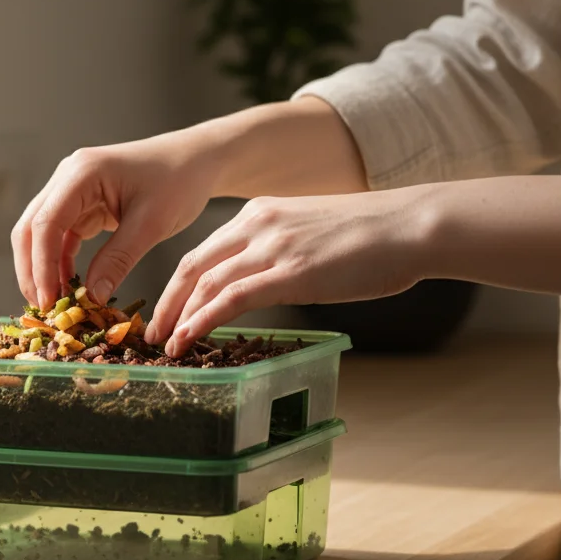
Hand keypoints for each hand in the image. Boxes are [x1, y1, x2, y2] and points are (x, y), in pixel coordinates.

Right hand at [12, 135, 218, 309]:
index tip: (49, 301)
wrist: (195, 161)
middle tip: (43, 307)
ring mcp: (72, 190)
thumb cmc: (179, 181)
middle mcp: (68, 177)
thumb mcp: (151, 224)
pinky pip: (60, 236)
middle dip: (32, 270)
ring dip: (42, 268)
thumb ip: (118, 260)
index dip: (41, 266)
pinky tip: (69, 286)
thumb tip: (92, 299)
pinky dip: (60, 262)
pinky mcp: (81, 204)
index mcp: (81, 173)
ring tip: (54, 303)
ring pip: (40, 234)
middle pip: (31, 227)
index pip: (46, 223)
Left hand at [148, 188, 429, 354]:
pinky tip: (187, 339)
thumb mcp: (312, 234)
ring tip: (163, 345)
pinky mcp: (288, 272)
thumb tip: (270, 282)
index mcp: (260, 213)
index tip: (165, 310)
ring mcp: (271, 247)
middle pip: (192, 266)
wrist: (411, 225)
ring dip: (177, 317)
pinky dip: (201, 321)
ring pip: (205, 284)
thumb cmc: (374, 236)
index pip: (203, 251)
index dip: (177, 284)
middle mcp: (257, 225)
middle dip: (166, 302)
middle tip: (150, 333)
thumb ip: (282, 253)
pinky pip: (230, 298)